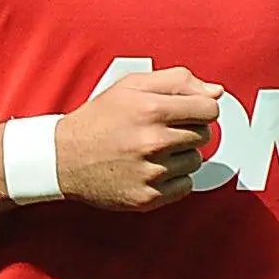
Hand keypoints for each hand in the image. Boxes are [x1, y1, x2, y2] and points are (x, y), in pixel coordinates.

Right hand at [56, 66, 221, 210]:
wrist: (63, 158)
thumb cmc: (99, 119)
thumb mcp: (131, 86)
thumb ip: (177, 82)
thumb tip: (216, 91)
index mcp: (151, 109)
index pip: (209, 109)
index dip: (200, 108)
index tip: (188, 111)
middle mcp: (153, 141)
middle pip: (204, 135)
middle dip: (188, 130)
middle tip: (162, 130)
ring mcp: (151, 172)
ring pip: (195, 161)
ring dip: (180, 155)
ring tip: (152, 150)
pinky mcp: (148, 197)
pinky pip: (185, 187)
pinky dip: (174, 179)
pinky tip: (151, 169)